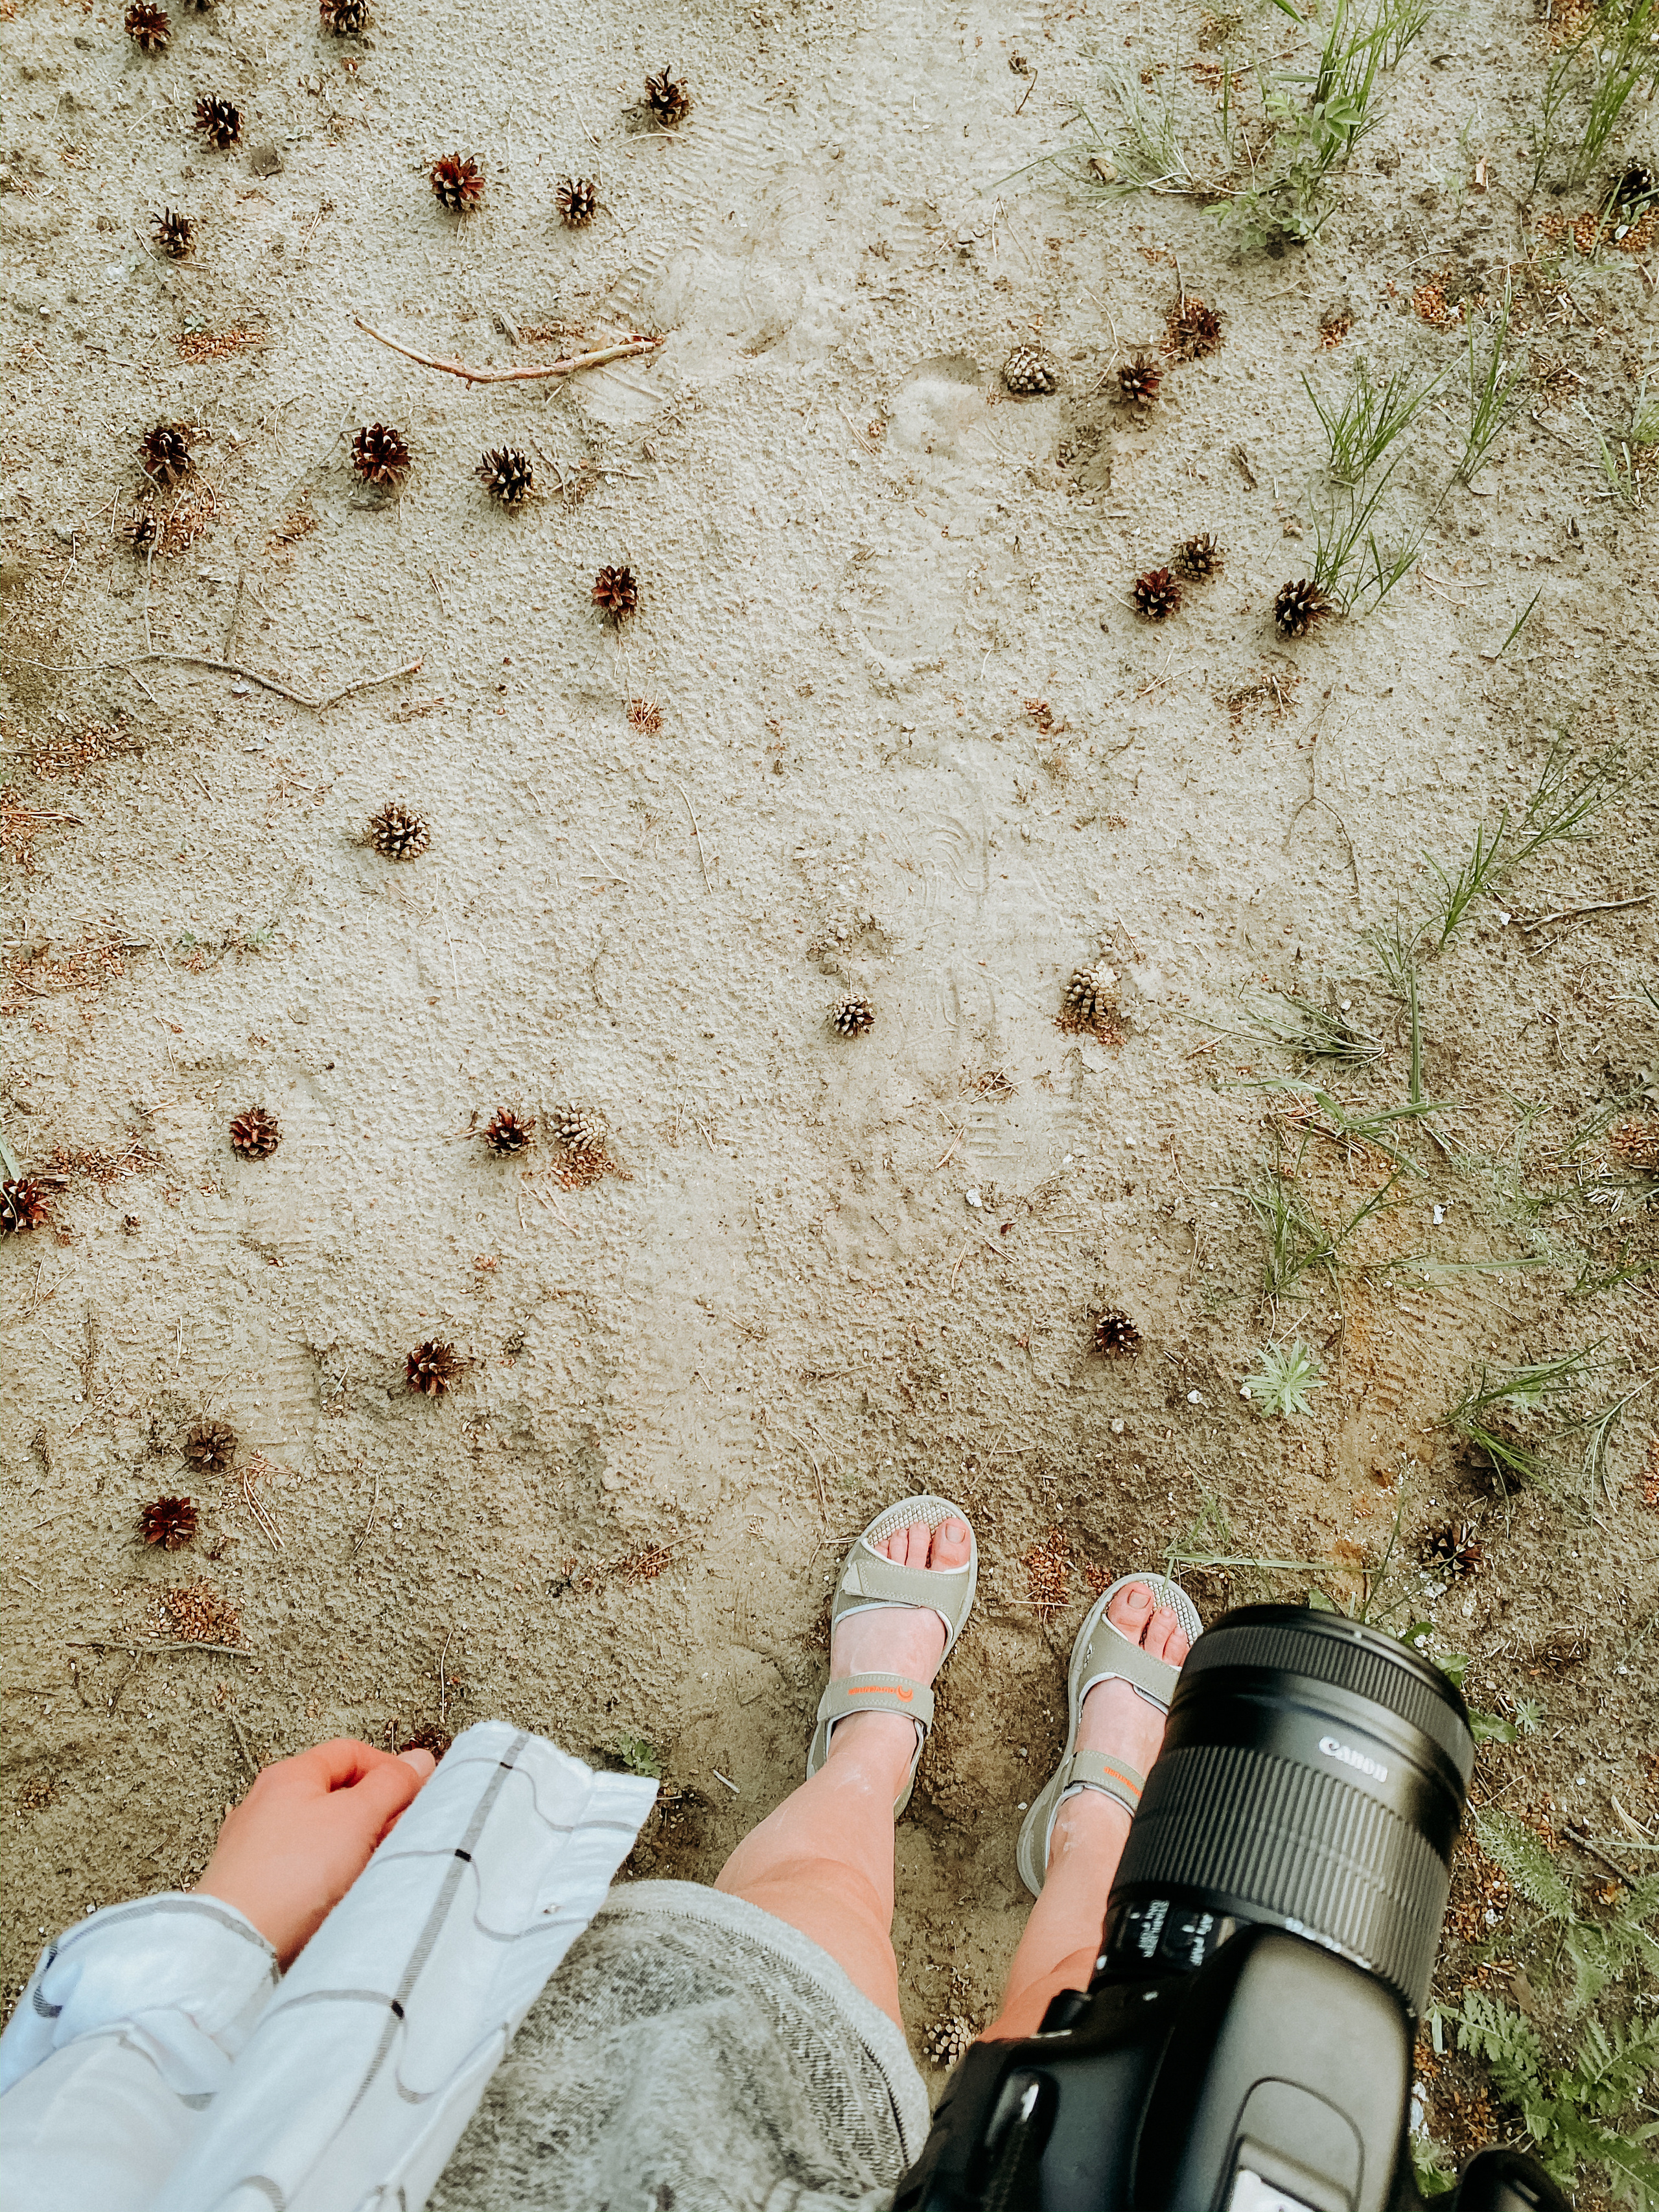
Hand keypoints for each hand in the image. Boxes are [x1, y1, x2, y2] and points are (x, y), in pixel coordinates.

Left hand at [197, 1737, 435, 1967]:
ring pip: (320, 1834)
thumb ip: (392, 1784)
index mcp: (289, 1775)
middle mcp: (266, 1804)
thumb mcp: (357, 1817)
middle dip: (374, 1813)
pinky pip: (302, 1869)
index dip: (389, 1768)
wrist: (237, 1942)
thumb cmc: (286, 1877)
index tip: (413, 1791)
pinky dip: (326, 1877)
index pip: (352, 1752)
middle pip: (336, 1794)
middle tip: (395, 1835)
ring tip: (366, 1870)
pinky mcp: (253, 1885)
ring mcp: (255, 1846)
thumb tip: (416, 1762)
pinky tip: (336, 1896)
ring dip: (352, 1848)